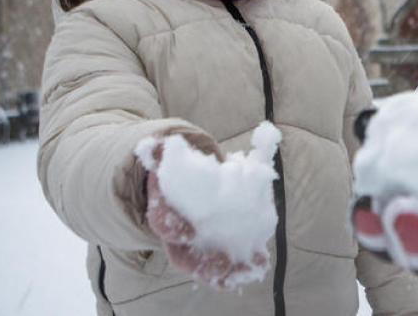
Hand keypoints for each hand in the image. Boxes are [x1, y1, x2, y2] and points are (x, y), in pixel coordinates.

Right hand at [141, 135, 262, 289]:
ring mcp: (201, 245)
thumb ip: (164, 151)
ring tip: (252, 269)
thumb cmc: (179, 170)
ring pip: (211, 266)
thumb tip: (156, 144)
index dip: (174, 228)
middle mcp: (180, 238)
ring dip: (231, 272)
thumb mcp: (169, 158)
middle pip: (187, 259)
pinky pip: (233, 258)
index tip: (190, 231)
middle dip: (205, 266)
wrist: (188, 182)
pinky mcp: (224, 244)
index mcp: (163, 214)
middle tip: (224, 265)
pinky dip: (247, 262)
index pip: (163, 224)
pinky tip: (261, 261)